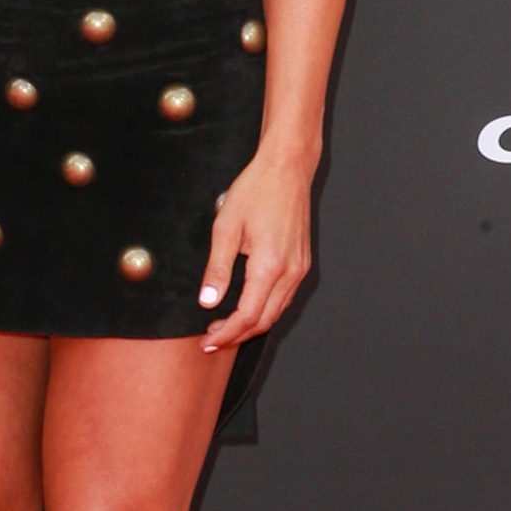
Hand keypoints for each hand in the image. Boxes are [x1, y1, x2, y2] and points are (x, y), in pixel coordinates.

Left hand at [197, 146, 313, 352]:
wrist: (287, 169)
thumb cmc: (256, 191)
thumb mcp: (225, 228)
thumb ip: (217, 269)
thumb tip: (208, 301)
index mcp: (270, 266)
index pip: (247, 316)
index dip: (226, 333)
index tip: (207, 341)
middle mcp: (290, 272)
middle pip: (264, 320)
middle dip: (237, 335)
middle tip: (212, 339)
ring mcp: (300, 268)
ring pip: (277, 311)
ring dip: (252, 324)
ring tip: (225, 326)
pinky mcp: (302, 262)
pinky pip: (285, 297)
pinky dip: (266, 309)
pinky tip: (248, 306)